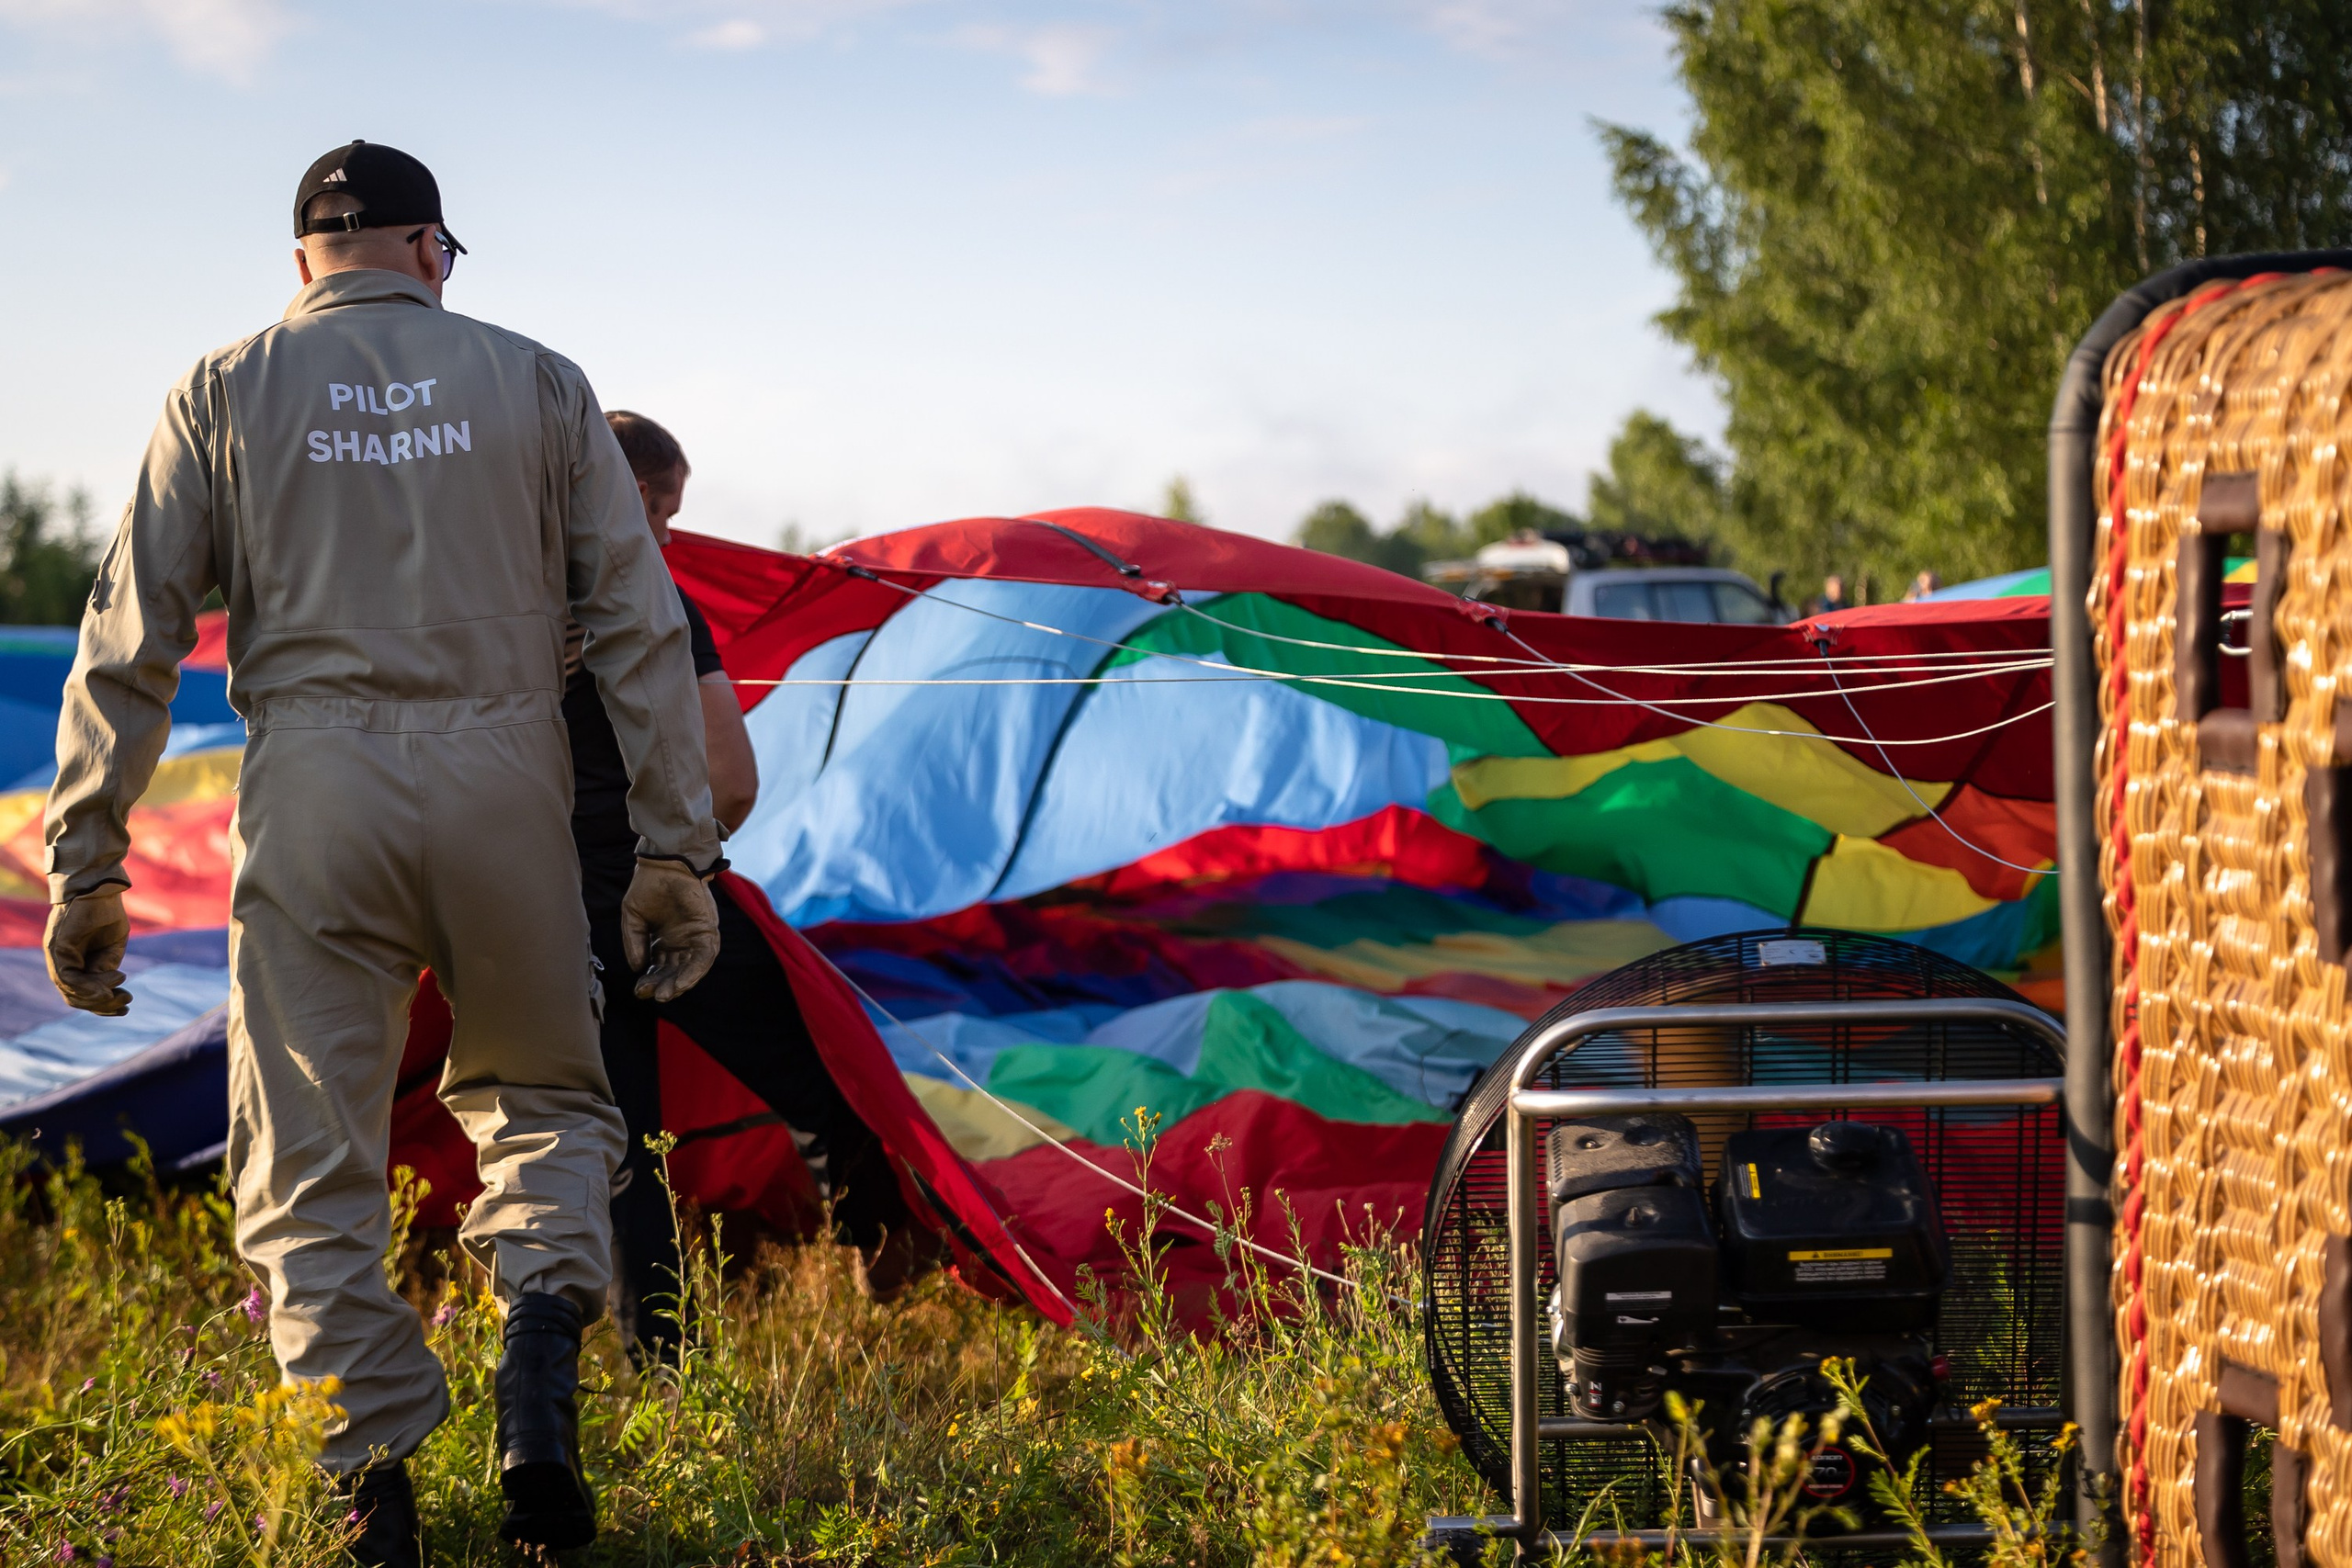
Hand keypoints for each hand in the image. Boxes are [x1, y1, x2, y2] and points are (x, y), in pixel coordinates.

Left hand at [46, 890, 130, 1014]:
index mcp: (74, 962)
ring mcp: (56, 956)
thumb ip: (105, 967)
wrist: (99, 887)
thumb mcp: (112, 946)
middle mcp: (61, 962)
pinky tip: (116, 980)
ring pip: (71, 991)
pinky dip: (92, 985)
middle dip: (102, 1006)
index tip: (125, 1007)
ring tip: (122, 993)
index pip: (80, 994)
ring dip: (98, 998)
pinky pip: (69, 977)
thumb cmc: (107, 912)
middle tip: (126, 1001)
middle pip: (74, 998)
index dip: (101, 1006)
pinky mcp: (57, 948)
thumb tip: (106, 988)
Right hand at [619, 860, 719, 1002]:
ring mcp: (696, 936)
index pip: (658, 967)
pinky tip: (682, 983)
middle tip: (653, 995)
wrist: (665, 862)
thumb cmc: (649, 885)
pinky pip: (704, 956)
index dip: (650, 980)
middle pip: (675, 972)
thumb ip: (635, 942)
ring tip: (666, 994)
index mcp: (664, 940)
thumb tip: (637, 969)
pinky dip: (694, 971)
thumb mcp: (634, 917)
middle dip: (664, 985)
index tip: (639, 990)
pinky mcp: (708, 930)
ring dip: (681, 983)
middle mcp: (682, 942)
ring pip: (692, 968)